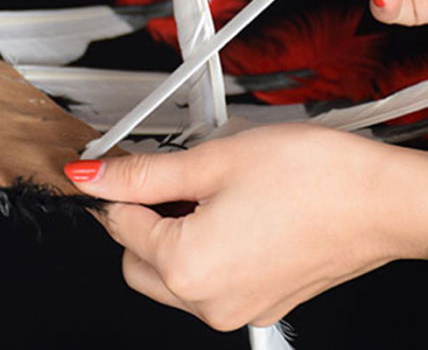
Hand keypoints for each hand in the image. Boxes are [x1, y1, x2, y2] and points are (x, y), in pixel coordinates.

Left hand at [65, 124, 427, 329]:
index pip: (119, 225)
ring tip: (203, 191)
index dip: (116, 186)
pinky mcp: (260, 303)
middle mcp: (209, 302)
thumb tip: (92, 176)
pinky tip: (225, 211)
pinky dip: (200, 249)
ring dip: (169, 235)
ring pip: (168, 275)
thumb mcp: (210, 161)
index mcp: (188, 268)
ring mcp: (237, 308)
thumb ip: (142, 173)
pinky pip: (206, 282)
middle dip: (139, 217)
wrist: (379, 197)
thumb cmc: (311, 177)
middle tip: (167, 177)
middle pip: (136, 259)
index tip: (121, 164)